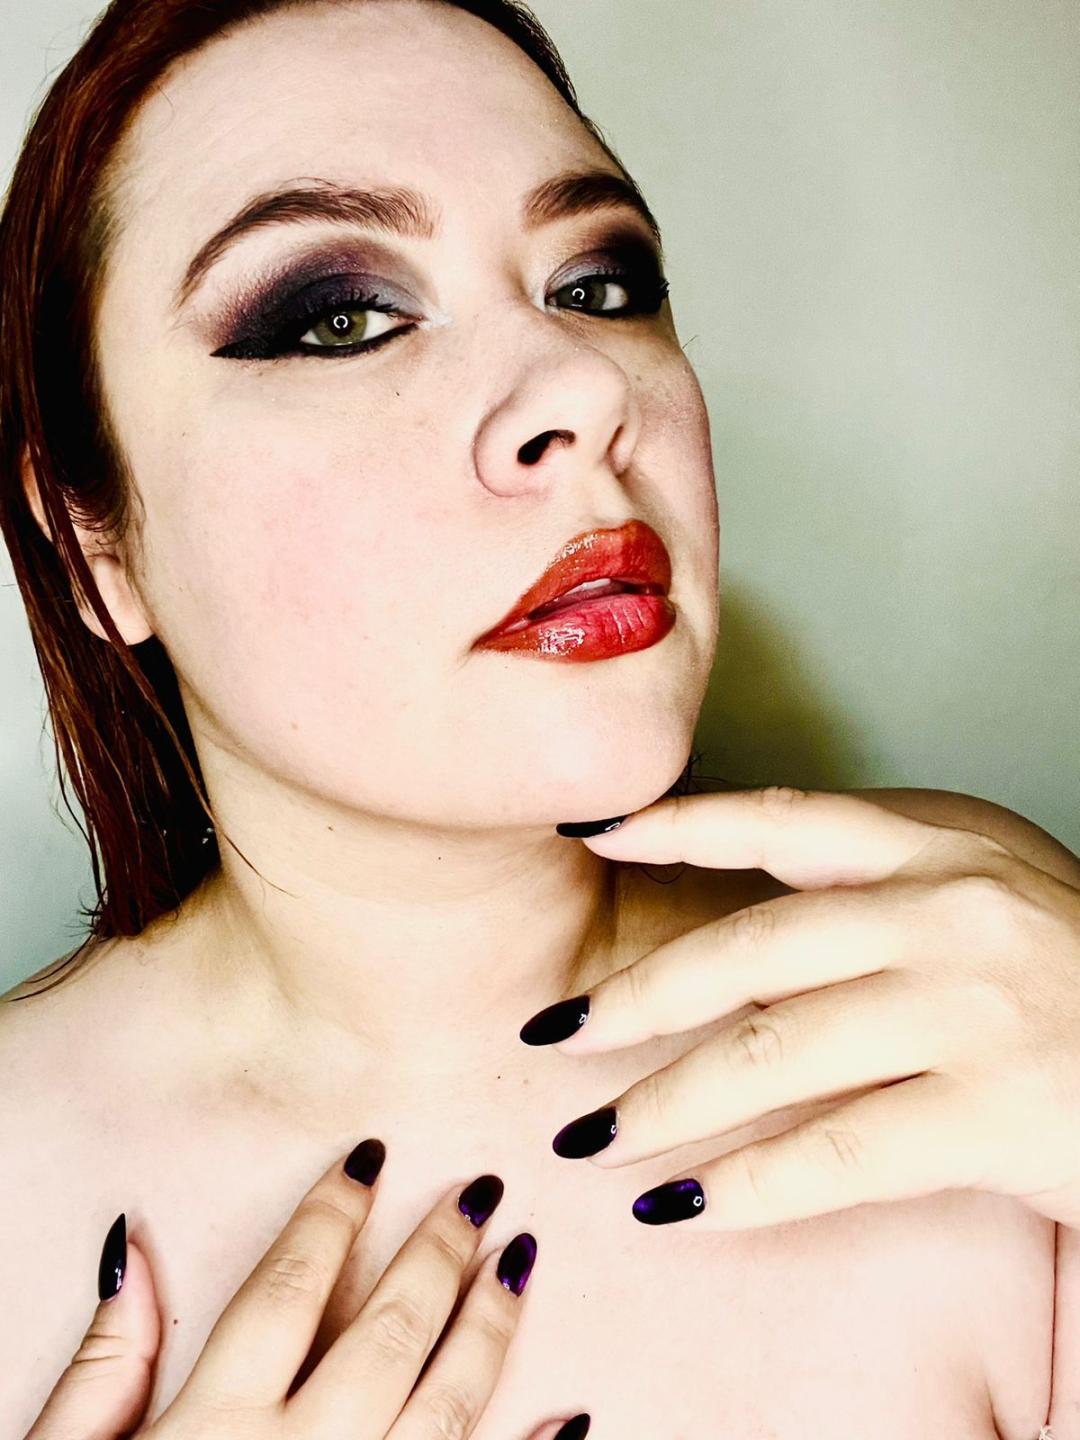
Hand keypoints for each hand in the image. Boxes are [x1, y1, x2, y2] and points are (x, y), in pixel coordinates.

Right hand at [24, 1142, 589, 1439]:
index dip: (331, 1213)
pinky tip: (570, 1414)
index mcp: (215, 1427)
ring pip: (446, 1408)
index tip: (369, 1157)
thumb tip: (134, 1248)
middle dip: (438, 1253)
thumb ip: (104, 1367)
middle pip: (388, 1333)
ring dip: (490, 1328)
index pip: (288, 1289)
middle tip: (480, 1190)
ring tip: (520, 1260)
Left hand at [524, 786, 1079, 1231]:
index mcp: (942, 850)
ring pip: (772, 1056)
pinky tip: (685, 1210)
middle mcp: (948, 912)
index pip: (780, 820)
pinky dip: (745, 1188)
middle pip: (749, 950)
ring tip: (596, 1140)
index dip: (677, 824)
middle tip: (558, 1033)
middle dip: (636, 999)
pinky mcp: (995, 1111)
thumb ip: (883, 890)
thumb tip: (745, 928)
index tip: (593, 833)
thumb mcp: (994, 895)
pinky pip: (834, 1154)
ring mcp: (971, 1008)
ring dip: (664, 1107)